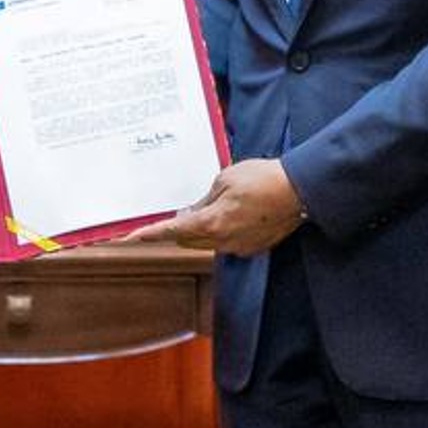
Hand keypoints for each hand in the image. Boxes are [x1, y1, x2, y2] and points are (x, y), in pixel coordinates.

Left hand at [124, 159, 304, 256]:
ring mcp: (239, 247)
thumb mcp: (224, 180)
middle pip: (187, 241)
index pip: (172, 231)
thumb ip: (204, 200)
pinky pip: (227, 243)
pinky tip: (234, 213)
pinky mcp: (253, 248)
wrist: (299, 190)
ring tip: (213, 205)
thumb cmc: (261, 179)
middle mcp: (223, 241)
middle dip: (178, 229)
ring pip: (207, 243)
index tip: (129, 238)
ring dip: (201, 229)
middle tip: (178, 210)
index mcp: (212, 223)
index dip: (149, 234)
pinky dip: (222, 231)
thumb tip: (193, 212)